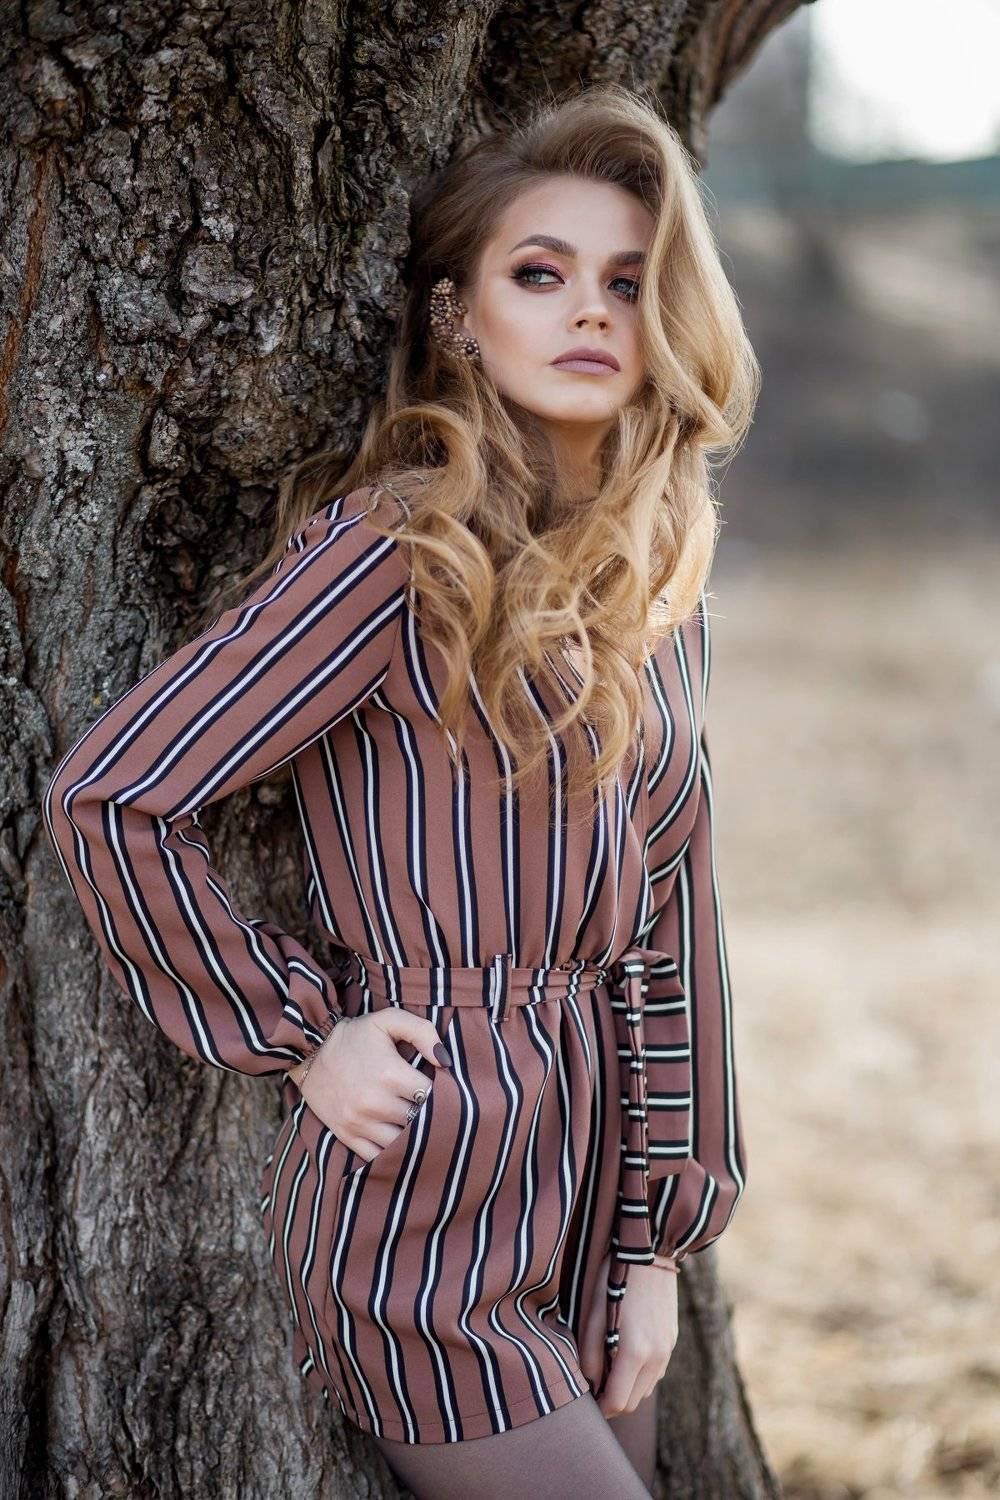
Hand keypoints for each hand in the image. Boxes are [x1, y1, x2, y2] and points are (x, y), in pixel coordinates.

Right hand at [291, 1012, 452, 1161]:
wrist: (311, 1051)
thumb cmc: (356, 1035)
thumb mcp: (388, 1020)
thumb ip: (422, 1031)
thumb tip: (445, 1060)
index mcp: (390, 1074)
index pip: (431, 1095)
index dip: (441, 1093)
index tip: (441, 1089)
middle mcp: (375, 1102)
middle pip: (419, 1120)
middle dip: (429, 1115)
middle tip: (432, 1108)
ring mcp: (359, 1122)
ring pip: (402, 1143)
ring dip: (412, 1135)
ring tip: (417, 1124)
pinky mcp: (347, 1135)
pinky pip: (378, 1157)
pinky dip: (391, 1152)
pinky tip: (398, 1140)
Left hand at [578, 1251, 678, 1417]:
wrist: (651, 1250)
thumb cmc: (615, 1279)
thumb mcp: (593, 1314)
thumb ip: (590, 1355)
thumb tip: (589, 1384)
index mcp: (635, 1351)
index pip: (617, 1402)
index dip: (600, 1406)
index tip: (587, 1399)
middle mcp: (656, 1356)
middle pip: (633, 1402)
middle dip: (613, 1400)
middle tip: (594, 1384)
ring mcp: (668, 1349)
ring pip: (646, 1389)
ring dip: (628, 1388)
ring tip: (608, 1367)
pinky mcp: (672, 1340)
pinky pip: (656, 1372)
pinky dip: (641, 1375)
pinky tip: (626, 1353)